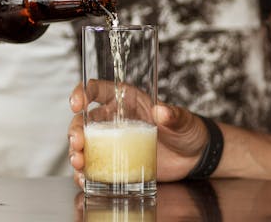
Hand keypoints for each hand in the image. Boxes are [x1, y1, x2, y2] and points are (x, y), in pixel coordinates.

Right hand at [67, 80, 207, 185]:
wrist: (195, 157)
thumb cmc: (186, 131)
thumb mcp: (183, 121)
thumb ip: (173, 116)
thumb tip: (162, 111)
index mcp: (125, 100)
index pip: (97, 90)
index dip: (82, 93)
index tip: (76, 103)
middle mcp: (113, 119)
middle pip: (84, 120)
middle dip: (75, 131)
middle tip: (78, 143)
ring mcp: (112, 142)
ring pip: (84, 144)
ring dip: (76, 153)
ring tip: (79, 164)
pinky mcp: (115, 162)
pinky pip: (94, 166)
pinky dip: (85, 174)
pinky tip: (85, 180)